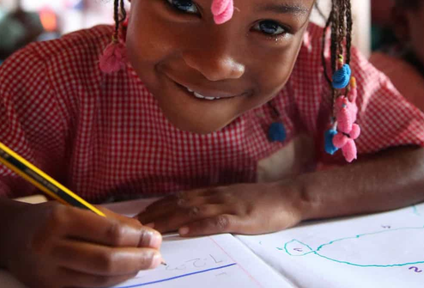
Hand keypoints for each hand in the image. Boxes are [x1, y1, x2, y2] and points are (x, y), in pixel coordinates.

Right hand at [3, 202, 162, 287]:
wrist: (10, 237)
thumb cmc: (50, 218)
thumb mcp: (76, 207)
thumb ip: (110, 219)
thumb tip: (145, 233)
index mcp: (59, 218)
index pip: (109, 232)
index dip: (137, 238)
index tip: (155, 238)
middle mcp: (50, 246)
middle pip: (105, 260)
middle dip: (137, 259)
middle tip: (156, 256)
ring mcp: (47, 272)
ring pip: (98, 279)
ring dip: (127, 272)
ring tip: (144, 264)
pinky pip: (87, 287)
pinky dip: (110, 281)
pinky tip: (124, 273)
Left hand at [137, 182, 303, 236]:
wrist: (289, 196)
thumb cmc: (263, 200)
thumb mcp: (233, 198)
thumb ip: (214, 203)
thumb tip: (191, 211)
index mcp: (214, 193)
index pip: (179, 197)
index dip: (158, 205)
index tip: (139, 215)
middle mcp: (217, 196)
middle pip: (180, 203)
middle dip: (156, 214)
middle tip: (135, 225)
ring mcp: (229, 205)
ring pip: (194, 211)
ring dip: (170, 220)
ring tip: (151, 230)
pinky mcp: (242, 217)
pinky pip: (218, 221)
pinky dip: (200, 226)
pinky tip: (186, 231)